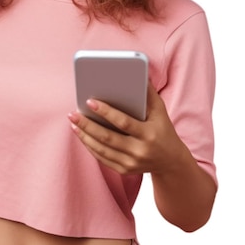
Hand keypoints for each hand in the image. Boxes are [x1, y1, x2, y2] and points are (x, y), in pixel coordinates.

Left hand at [68, 80, 184, 175]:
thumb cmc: (163, 130)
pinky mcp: (124, 170)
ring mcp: (131, 163)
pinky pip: (102, 158)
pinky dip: (89, 146)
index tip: (89, 101)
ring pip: (101, 149)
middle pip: (108, 138)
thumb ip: (149, 94)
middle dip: (87, 125)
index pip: (124, 122)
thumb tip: (139, 74)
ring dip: (84, 135)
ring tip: (73, 122)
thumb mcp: (160, 111)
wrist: (171, 162)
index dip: (106, 112)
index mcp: (149, 134)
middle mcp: (140, 151)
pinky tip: (81, 134)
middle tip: (73, 114)